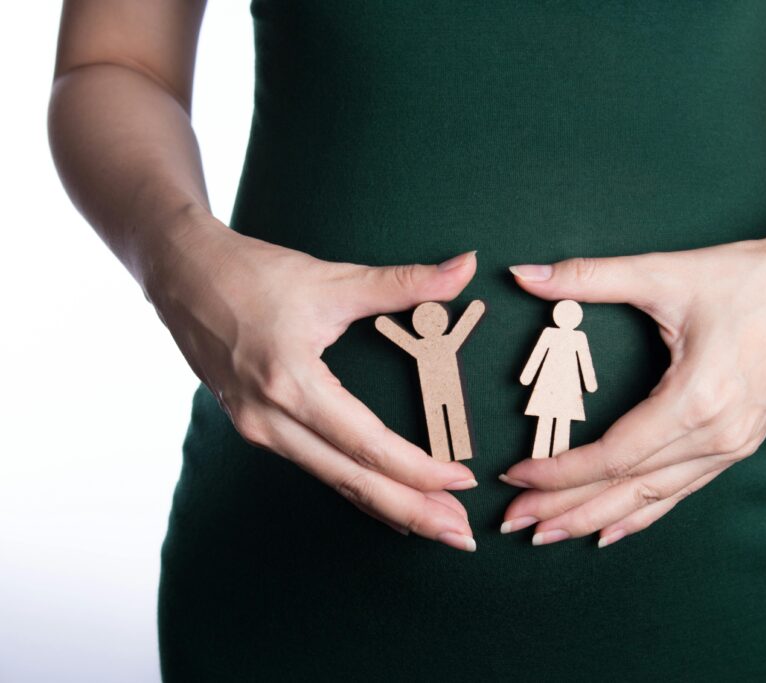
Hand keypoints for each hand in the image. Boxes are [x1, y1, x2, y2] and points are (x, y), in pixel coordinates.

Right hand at [147, 219, 480, 551]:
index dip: (417, 469)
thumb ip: (405, 282)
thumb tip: (465, 267)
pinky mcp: (256, 427)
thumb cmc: (251, 273)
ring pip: (333, 481)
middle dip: (411, 511)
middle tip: (459, 534)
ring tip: (434, 526)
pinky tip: (384, 505)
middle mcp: (270, 418)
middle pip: (352, 480)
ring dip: (387, 506)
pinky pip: (316, 468)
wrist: (181, 273)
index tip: (461, 482)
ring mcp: (258, 428)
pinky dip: (355, 490)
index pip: (367, 443)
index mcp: (290, 383)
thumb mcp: (333, 278)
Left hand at [499, 218, 765, 547]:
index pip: (614, 455)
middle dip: (566, 507)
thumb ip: (588, 278)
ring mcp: (734, 445)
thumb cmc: (749, 278)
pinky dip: (644, 514)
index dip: (560, 472)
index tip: (515, 475)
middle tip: (515, 522)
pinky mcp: (741, 443)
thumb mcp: (663, 274)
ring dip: (598, 516)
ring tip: (550, 532)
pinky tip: (612, 529)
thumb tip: (524, 274)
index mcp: (697, 399)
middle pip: (628, 487)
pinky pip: (683, 491)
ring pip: (654, 498)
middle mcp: (719, 435)